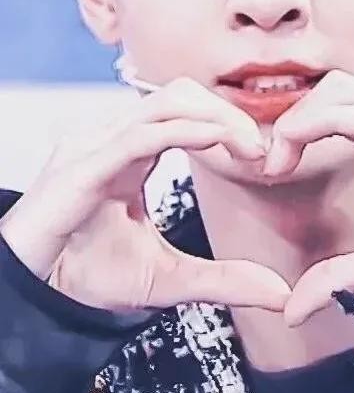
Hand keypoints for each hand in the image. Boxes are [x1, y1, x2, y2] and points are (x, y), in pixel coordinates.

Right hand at [0, 78, 289, 312]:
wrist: (34, 297)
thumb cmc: (88, 275)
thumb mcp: (169, 277)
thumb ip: (224, 279)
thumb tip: (280, 293)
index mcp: (132, 152)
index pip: (185, 111)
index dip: (226, 121)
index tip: (259, 153)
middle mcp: (114, 138)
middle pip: (181, 96)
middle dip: (227, 114)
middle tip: (258, 150)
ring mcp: (96, 146)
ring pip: (164, 103)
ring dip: (214, 118)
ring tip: (245, 147)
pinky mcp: (83, 166)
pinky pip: (140, 134)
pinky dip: (184, 131)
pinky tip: (216, 141)